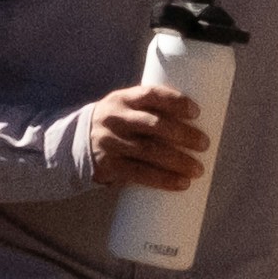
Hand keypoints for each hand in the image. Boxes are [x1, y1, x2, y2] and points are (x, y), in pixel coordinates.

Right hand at [79, 84, 217, 191]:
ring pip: (149, 152)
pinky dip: (163, 180)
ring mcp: (111, 143)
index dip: (175, 101)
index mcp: (123, 99)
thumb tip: (197, 125)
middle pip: (154, 125)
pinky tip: (181, 184)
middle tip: (204, 144)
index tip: (196, 112)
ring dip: (178, 161)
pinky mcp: (109, 166)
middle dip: (182, 134)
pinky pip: (139, 173)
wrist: (73, 145)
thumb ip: (152, 113)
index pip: (151, 94)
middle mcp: (115, 118)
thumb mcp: (125, 110)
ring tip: (198, 169)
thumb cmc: (116, 126)